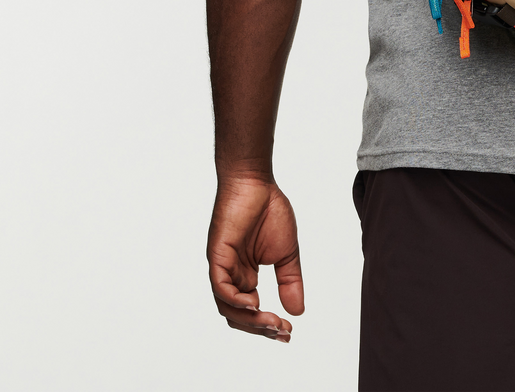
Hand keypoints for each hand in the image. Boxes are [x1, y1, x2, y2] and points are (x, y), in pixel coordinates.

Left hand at [207, 176, 304, 341]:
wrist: (256, 182)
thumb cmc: (269, 209)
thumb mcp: (286, 252)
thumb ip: (290, 281)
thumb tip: (298, 311)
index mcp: (245, 275)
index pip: (251, 311)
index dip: (267, 325)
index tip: (288, 333)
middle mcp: (231, 275)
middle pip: (238, 315)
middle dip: (260, 329)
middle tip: (282, 333)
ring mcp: (223, 266)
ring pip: (227, 306)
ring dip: (249, 319)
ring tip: (271, 324)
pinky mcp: (217, 256)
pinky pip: (220, 286)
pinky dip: (235, 300)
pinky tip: (253, 304)